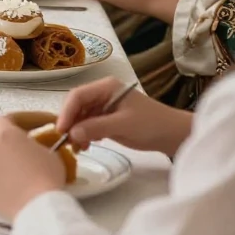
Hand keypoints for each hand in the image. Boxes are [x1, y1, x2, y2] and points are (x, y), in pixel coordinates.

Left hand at [0, 117, 66, 220]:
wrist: (38, 208)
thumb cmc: (47, 176)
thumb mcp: (51, 152)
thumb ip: (39, 143)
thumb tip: (36, 147)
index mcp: (4, 133)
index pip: (7, 119)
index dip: (23, 122)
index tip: (39, 127)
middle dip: (9, 140)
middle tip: (25, 147)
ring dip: (2, 159)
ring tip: (19, 169)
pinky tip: (11, 184)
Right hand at [56, 77, 191, 156]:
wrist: (174, 135)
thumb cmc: (152, 125)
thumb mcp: (124, 125)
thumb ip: (96, 127)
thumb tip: (72, 133)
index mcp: (106, 87)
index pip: (78, 96)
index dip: (66, 112)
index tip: (60, 131)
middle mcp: (102, 94)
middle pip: (77, 105)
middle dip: (70, 123)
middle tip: (66, 142)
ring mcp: (104, 106)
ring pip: (81, 116)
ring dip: (76, 131)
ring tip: (78, 147)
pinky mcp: (107, 119)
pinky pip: (88, 124)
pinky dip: (84, 134)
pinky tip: (86, 145)